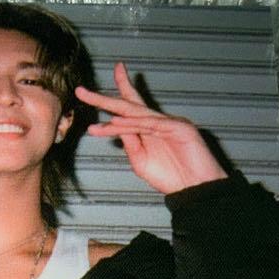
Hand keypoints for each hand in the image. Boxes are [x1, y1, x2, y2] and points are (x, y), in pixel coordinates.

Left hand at [76, 62, 226, 193]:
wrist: (197, 190)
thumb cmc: (172, 177)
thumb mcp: (141, 162)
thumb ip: (130, 144)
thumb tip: (114, 127)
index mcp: (150, 128)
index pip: (129, 107)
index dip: (114, 94)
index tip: (91, 88)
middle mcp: (158, 121)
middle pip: (128, 105)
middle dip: (104, 98)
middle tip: (81, 91)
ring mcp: (170, 122)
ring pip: (136, 115)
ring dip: (113, 112)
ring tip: (92, 105)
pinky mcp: (179, 127)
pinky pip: (150, 125)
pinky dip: (132, 124)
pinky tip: (116, 122)